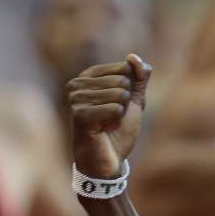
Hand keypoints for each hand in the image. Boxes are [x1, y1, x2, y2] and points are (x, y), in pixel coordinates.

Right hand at [69, 54, 152, 177]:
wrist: (109, 158)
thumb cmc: (119, 128)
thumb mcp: (134, 99)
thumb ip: (139, 77)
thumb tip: (134, 57)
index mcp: (89, 75)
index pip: (126, 68)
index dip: (131, 89)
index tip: (119, 104)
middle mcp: (77, 83)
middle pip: (123, 81)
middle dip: (126, 102)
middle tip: (113, 116)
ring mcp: (75, 98)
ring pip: (120, 94)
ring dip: (121, 113)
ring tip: (107, 122)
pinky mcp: (79, 113)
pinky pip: (115, 108)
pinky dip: (116, 121)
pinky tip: (104, 129)